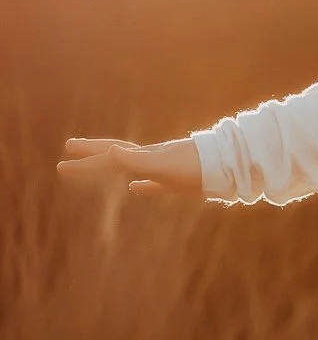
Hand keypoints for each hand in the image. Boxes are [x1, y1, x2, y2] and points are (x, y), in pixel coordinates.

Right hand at [56, 136, 205, 197]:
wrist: (231, 167)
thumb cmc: (197, 166)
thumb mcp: (164, 164)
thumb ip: (138, 160)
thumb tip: (112, 151)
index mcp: (146, 156)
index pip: (109, 155)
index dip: (87, 157)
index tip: (64, 155)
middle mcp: (153, 159)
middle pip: (116, 156)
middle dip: (91, 155)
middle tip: (69, 149)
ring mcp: (165, 170)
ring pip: (132, 168)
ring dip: (113, 167)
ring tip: (100, 165)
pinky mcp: (179, 183)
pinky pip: (154, 184)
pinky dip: (142, 186)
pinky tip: (135, 189)